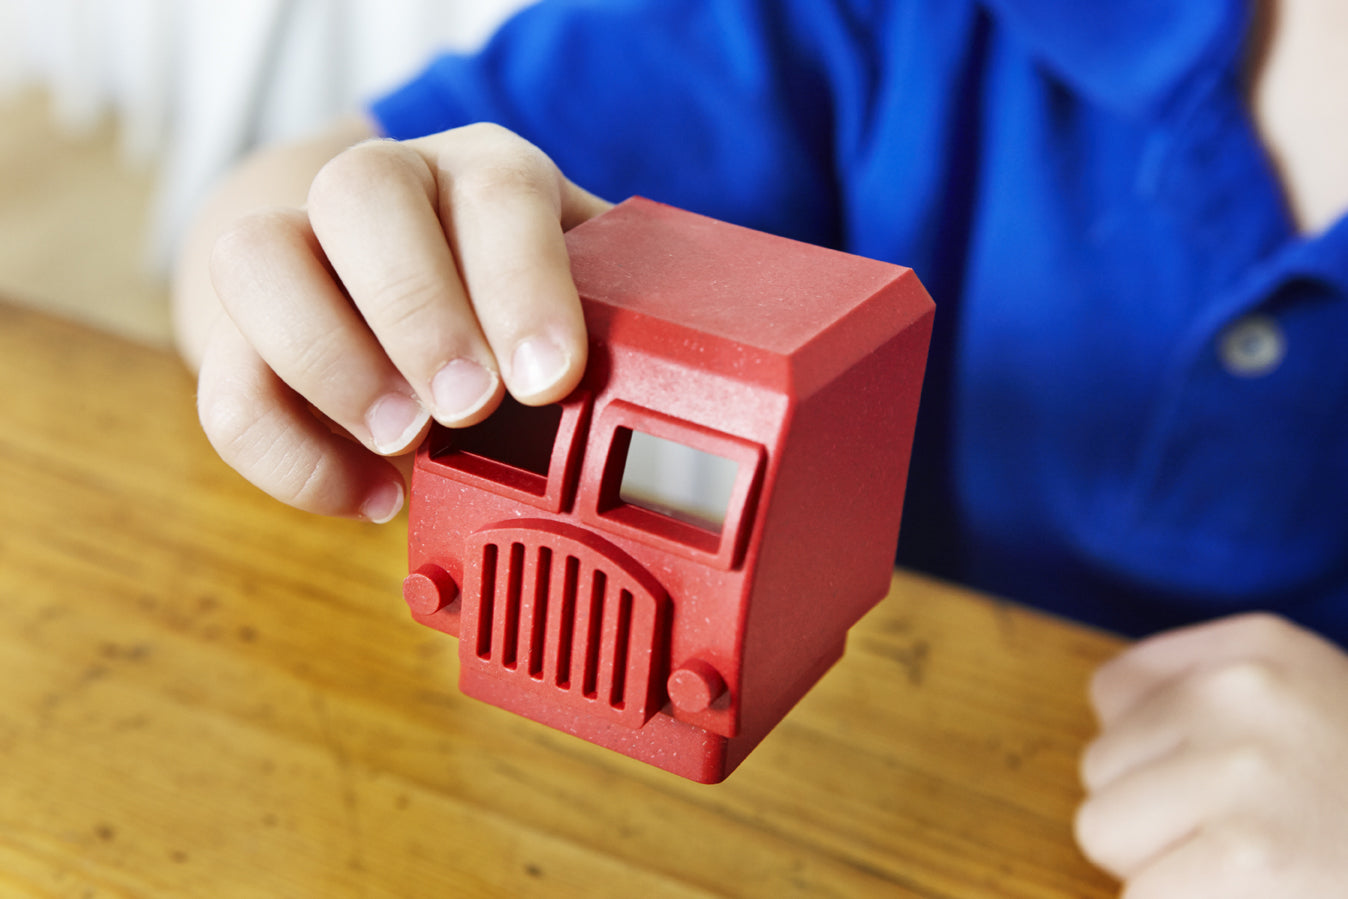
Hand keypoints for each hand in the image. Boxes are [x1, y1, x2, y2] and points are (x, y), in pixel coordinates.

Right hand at [189, 122, 611, 521]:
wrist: (382, 280)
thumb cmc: (504, 301)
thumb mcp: (575, 295)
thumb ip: (611, 323)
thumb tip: (678, 389)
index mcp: (479, 173)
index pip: (495, 190)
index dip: (522, 283)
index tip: (551, 380)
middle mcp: (379, 189)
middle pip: (362, 193)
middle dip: (420, 309)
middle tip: (469, 406)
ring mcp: (292, 249)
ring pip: (259, 258)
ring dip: (335, 361)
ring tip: (404, 443)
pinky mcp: (235, 334)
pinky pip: (226, 385)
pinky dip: (293, 457)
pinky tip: (371, 496)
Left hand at [1075, 613, 1347, 896]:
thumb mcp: (1306, 701)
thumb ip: (1197, 689)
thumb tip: (1103, 712)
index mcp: (1260, 647)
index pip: (1115, 694)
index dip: (1156, 761)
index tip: (1226, 793)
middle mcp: (1247, 690)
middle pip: (1100, 767)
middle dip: (1157, 819)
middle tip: (1257, 844)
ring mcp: (1247, 769)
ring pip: (1104, 829)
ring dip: (1164, 871)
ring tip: (1259, 875)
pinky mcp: (1250, 858)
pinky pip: (1138, 895)